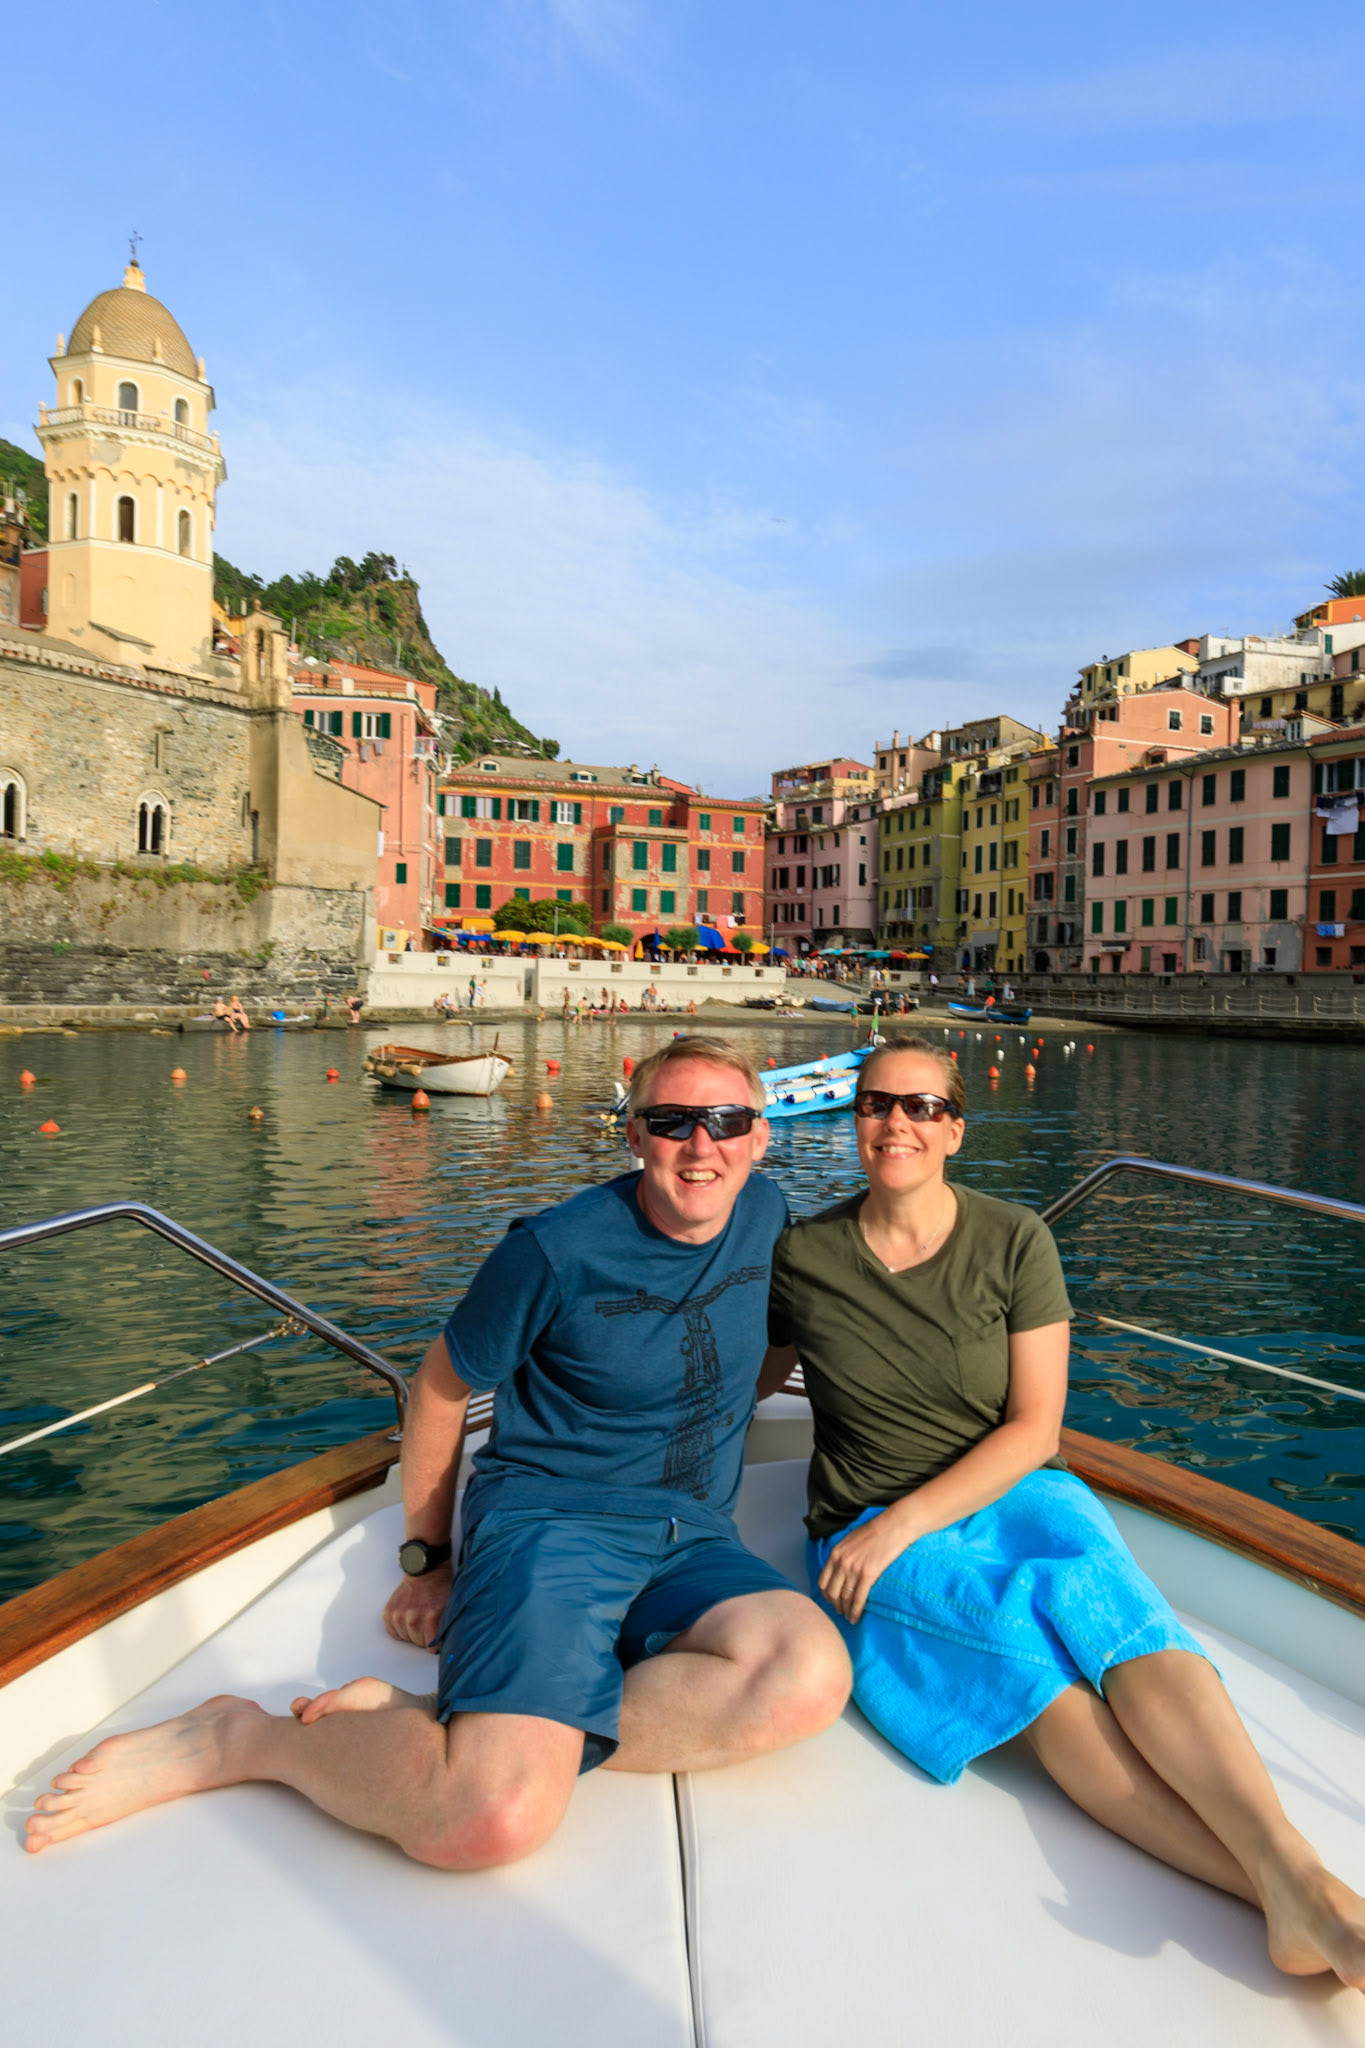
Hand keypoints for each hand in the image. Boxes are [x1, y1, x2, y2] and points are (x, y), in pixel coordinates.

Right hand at [383, 1564, 452, 1647]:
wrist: (424, 1570)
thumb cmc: (439, 1587)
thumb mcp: (450, 1607)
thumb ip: (446, 1627)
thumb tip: (446, 1645)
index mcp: (430, 1619)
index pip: (431, 1647)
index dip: (435, 1642)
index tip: (437, 1636)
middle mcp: (413, 1620)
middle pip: (418, 1643)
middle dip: (424, 1636)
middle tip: (427, 1623)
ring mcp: (399, 1616)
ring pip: (405, 1639)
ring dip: (411, 1632)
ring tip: (417, 1618)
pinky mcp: (388, 1612)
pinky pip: (392, 1632)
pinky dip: (399, 1628)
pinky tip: (406, 1619)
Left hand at [818, 1506, 920, 1625]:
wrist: (894, 1526)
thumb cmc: (876, 1531)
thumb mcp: (851, 1539)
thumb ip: (843, 1554)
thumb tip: (840, 1567)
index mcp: (835, 1553)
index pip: (823, 1581)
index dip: (826, 1595)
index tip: (832, 1601)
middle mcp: (841, 1562)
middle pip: (832, 1592)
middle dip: (835, 1605)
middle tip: (840, 1612)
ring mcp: (854, 1569)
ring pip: (844, 1598)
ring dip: (845, 1611)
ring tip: (849, 1618)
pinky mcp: (868, 1575)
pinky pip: (858, 1598)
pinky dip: (855, 1611)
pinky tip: (856, 1617)